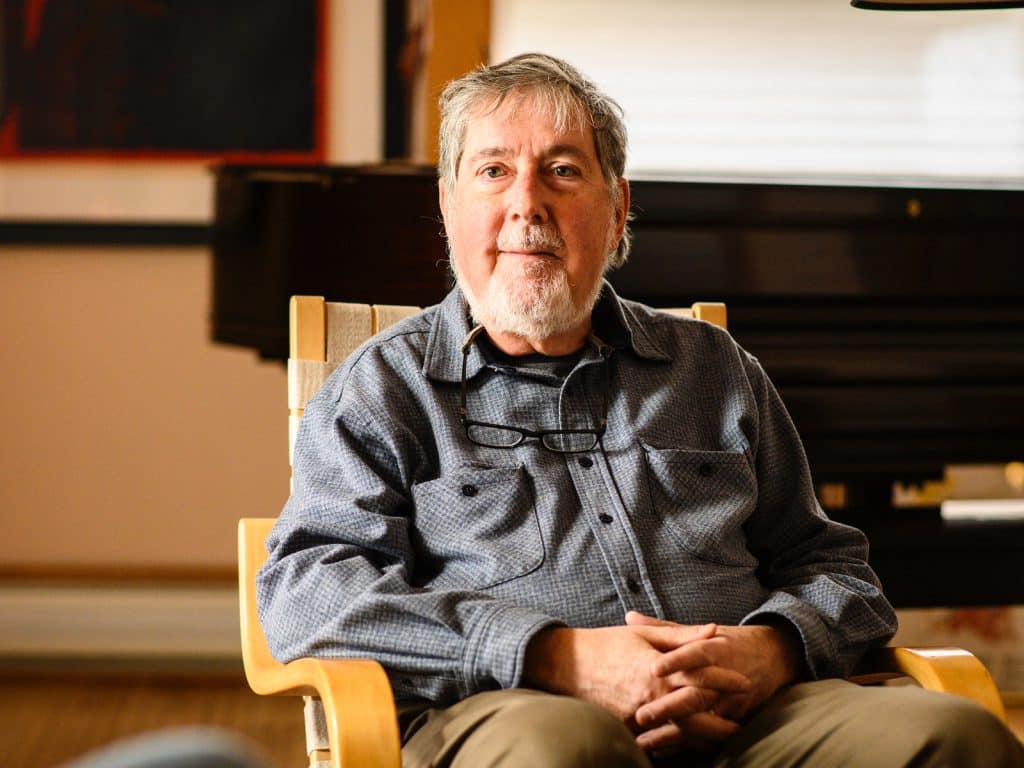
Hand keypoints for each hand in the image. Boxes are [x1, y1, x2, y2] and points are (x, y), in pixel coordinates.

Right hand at [522, 621, 746, 726]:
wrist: (566, 665)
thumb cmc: (606, 645)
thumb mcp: (643, 636)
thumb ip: (681, 635)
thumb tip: (714, 629)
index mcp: (657, 670)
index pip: (701, 677)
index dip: (726, 680)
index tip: (745, 682)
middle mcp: (650, 696)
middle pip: (697, 713)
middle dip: (722, 718)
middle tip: (742, 721)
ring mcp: (638, 717)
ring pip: (680, 732)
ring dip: (703, 734)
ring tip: (722, 735)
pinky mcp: (626, 729)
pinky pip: (657, 741)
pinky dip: (675, 742)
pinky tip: (688, 742)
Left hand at [627, 612, 802, 754]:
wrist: (773, 657)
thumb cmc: (728, 642)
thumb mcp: (700, 632)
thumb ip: (664, 627)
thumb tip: (629, 616)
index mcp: (716, 648)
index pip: (697, 653)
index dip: (677, 661)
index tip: (653, 669)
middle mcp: (725, 676)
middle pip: (697, 694)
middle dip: (668, 707)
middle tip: (640, 715)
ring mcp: (731, 701)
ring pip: (701, 721)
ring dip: (671, 733)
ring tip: (642, 740)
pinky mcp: (735, 719)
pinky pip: (707, 737)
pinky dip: (683, 746)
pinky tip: (659, 750)